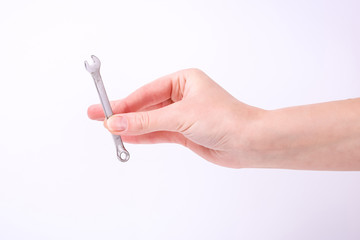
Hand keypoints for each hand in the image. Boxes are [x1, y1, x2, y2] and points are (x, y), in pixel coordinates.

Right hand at [87, 69, 263, 167]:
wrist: (249, 142)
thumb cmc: (225, 119)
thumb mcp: (180, 117)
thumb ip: (146, 121)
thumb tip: (117, 123)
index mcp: (184, 81)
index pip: (146, 92)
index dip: (124, 103)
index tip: (105, 111)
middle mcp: (183, 96)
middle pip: (146, 105)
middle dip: (124, 113)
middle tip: (98, 117)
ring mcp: (183, 115)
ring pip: (151, 120)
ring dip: (132, 126)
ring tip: (109, 130)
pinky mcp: (185, 133)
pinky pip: (159, 133)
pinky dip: (144, 136)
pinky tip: (128, 137)